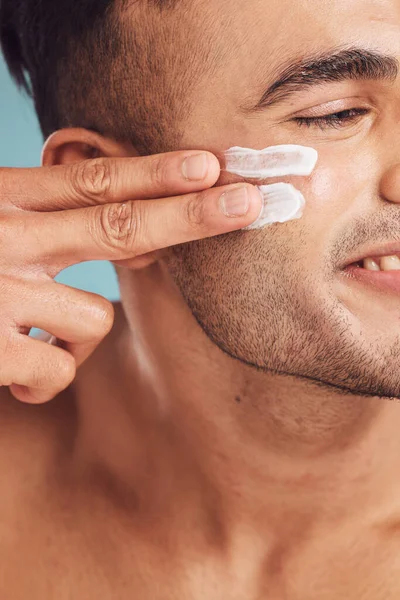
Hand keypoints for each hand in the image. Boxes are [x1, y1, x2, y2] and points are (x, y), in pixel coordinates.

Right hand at [0, 151, 262, 403]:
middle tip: (250, 202)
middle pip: (117, 225)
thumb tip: (136, 241)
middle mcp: (3, 236)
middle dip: (190, 216)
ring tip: (33, 339)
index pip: (90, 183)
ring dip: (76, 338)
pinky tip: (15, 378)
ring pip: (94, 316)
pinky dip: (45, 382)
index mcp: (2, 199)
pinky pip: (60, 371)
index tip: (209, 166)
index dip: (155, 173)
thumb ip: (41, 224)